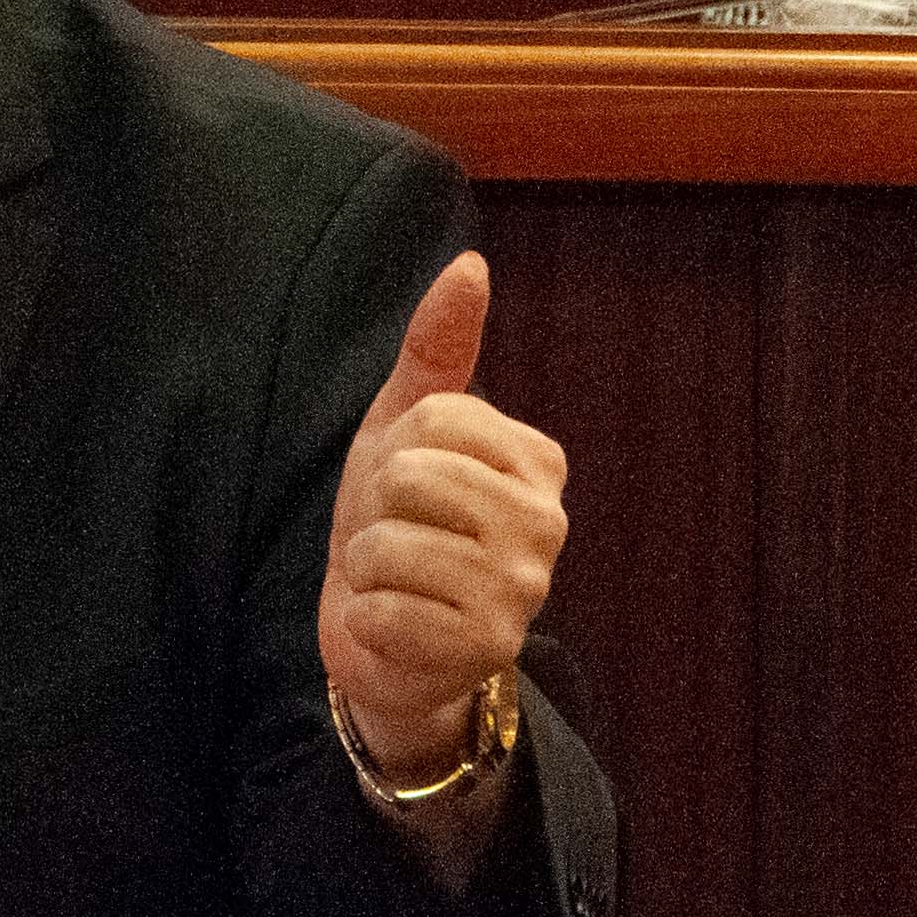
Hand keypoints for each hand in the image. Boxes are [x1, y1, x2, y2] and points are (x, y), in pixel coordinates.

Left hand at [317, 251, 568, 785]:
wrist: (385, 638)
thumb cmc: (400, 520)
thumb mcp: (405, 427)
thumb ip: (436, 349)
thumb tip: (471, 264)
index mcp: (538, 461)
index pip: (431, 417)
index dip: (395, 450)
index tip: (410, 487)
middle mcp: (548, 525)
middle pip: (409, 477)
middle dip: (378, 510)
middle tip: (400, 538)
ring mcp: (524, 593)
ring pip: (390, 545)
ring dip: (369, 568)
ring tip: (397, 582)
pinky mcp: (486, 652)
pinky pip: (383, 612)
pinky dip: (368, 621)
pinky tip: (397, 629)